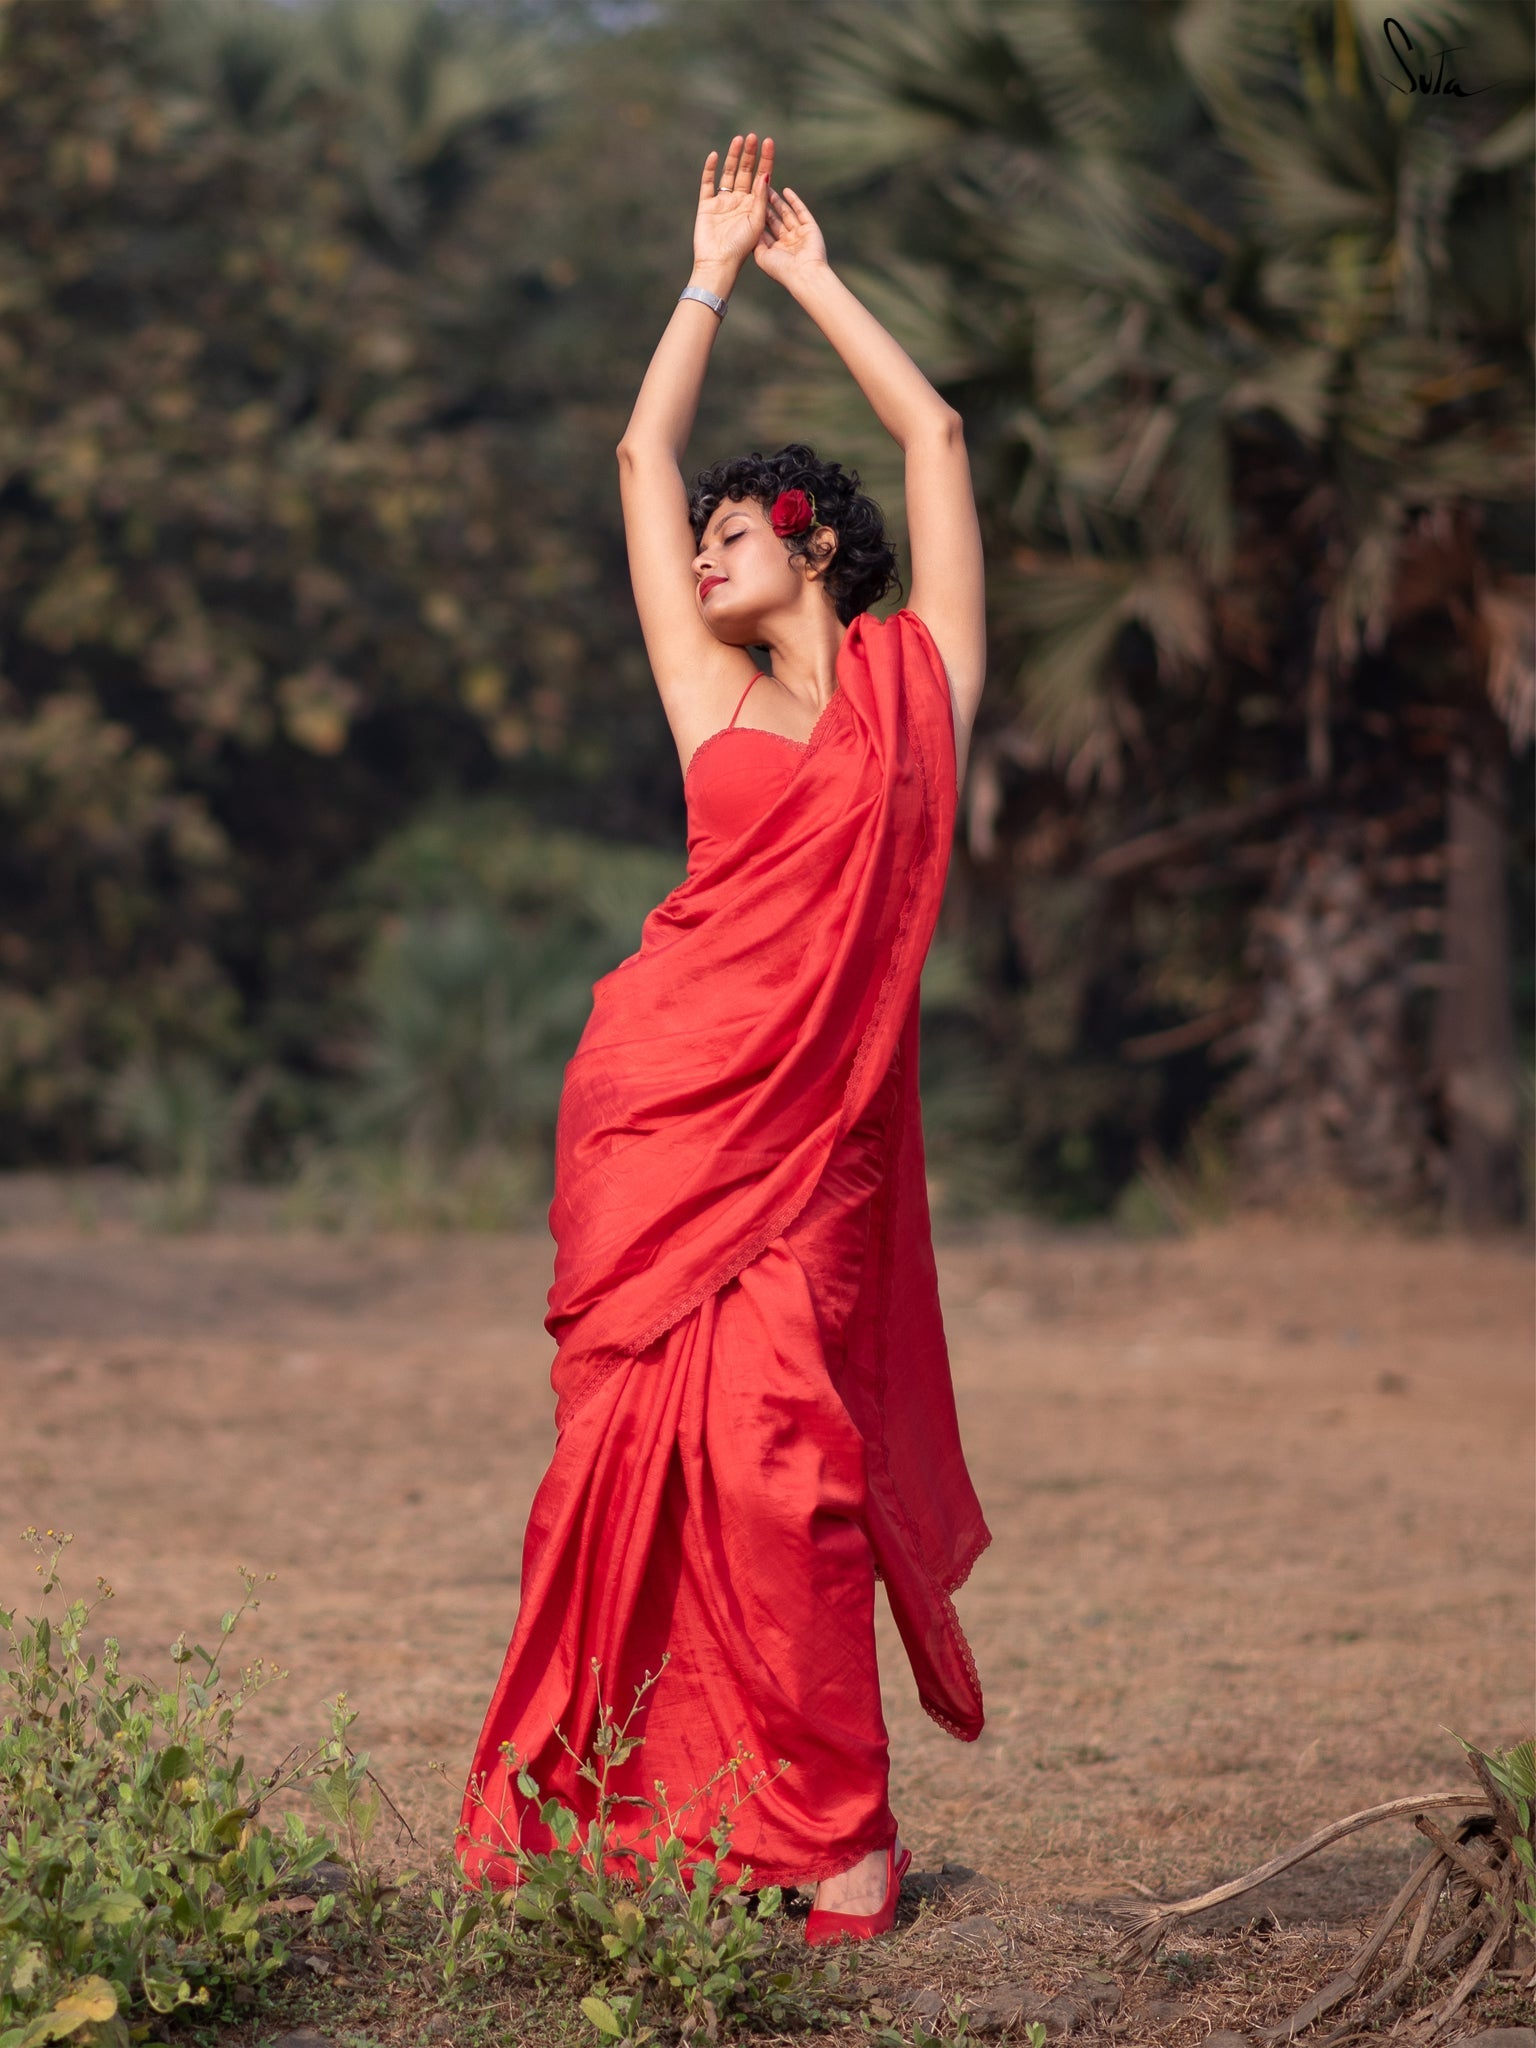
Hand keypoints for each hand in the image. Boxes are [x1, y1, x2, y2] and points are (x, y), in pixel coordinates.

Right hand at [693, 133, 772, 277]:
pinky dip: (709, 169)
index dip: (765, 160)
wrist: (718, 263)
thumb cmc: (741, 248)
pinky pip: (708, 183)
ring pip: (728, 174)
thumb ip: (760, 198)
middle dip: (750, 154)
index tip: (769, 142)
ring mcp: (722, 202)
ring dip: (733, 157)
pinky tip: (714, 156)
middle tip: (753, 136)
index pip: (761, 177)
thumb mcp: (757, 222)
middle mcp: (739, 201)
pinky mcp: (706, 205)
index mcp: (754, 206)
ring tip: (739, 139)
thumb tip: (765, 174)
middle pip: (745, 172)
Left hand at [753, 182, 828, 285]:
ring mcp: (799, 234)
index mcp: (776, 250)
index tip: (747, 205)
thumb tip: (751, 227)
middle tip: (757, 191)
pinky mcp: (810, 227)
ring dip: (777, 201)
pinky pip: (801, 211)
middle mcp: (787, 242)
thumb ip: (755, 241)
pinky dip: (794, 200)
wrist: (803, 274)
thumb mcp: (761, 256)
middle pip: (775, 220)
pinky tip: (786, 191)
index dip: (756, 218)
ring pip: (786, 213)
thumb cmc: (781, 270)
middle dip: (766, 206)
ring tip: (768, 187)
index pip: (765, 230)